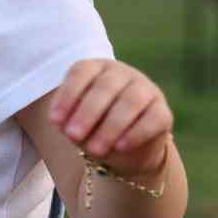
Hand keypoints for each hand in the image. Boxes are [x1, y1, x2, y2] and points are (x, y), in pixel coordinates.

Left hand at [50, 59, 173, 176]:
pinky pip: (153, 118)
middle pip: (106, 86)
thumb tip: (64, 125)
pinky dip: (135, 133)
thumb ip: (68, 120)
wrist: (121, 149)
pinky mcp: (163, 111)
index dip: (67, 96)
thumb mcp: (74, 123)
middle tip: (73, 136)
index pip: (81, 72)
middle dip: (87, 112)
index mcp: (95, 68)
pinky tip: (120, 146)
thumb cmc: (91, 127)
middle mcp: (122, 73)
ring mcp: (146, 89)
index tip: (55, 121)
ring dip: (111, 126)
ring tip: (95, 149)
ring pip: (131, 101)